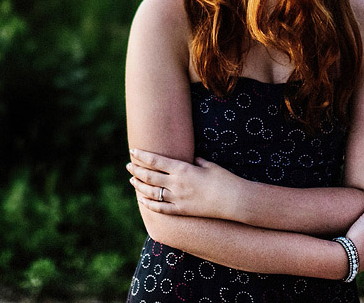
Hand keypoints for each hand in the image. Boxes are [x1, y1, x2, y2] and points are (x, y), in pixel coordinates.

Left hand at [126, 148, 241, 218]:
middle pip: (149, 176)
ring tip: (131, 180)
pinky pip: (161, 208)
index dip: (142, 156)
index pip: (156, 161)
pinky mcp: (182, 211)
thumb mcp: (209, 165)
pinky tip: (141, 199)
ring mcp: (178, 198)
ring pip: (152, 192)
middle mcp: (177, 183)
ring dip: (139, 185)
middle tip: (128, 165)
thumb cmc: (225, 179)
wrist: (235, 201)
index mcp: (183, 169)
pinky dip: (149, 204)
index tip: (133, 151)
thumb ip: (196, 161)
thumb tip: (190, 157)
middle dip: (136, 169)